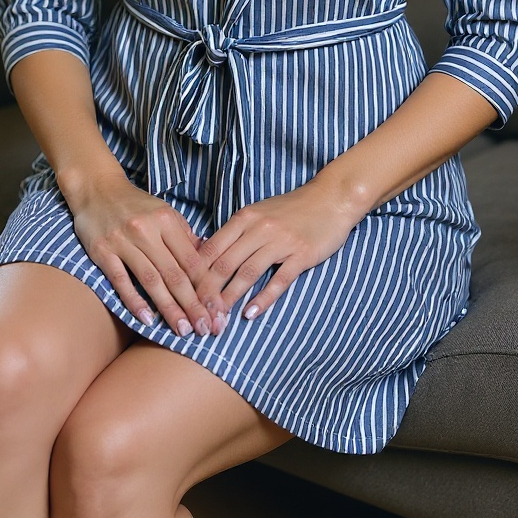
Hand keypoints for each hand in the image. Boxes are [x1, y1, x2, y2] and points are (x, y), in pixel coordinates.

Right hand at [67, 168, 221, 336]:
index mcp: (166, 220)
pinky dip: (134, 301)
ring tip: (183, 329)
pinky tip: (148, 320)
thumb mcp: (164, 211)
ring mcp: (123, 242)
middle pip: (174, 273)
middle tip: (205, 329)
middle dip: (192, 304)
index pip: (191, 259)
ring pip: (151, 280)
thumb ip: (185, 234)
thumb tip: (208, 256)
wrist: (96, 189)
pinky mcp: (102, 252)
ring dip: (169, 308)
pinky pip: (121, 281)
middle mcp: (146, 230)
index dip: (206, 287)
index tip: (217, 309)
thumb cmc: (135, 204)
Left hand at [195, 180, 356, 321]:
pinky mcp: (301, 254)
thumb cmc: (292, 208)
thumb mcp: (259, 213)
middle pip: (225, 264)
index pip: (211, 249)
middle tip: (198, 315)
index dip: (196, 274)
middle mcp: (259, 228)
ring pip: (247, 273)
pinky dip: (263, 298)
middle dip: (209, 293)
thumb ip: (235, 232)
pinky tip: (251, 313)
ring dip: (231, 298)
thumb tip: (206, 255)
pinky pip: (279, 280)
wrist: (332, 198)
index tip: (185, 295)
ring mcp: (281, 241)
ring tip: (219, 320)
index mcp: (245, 218)